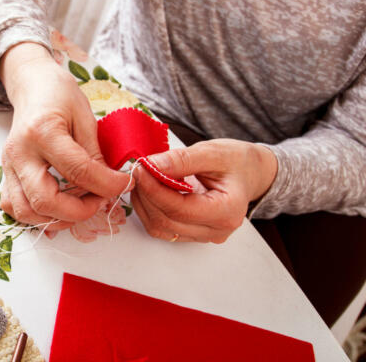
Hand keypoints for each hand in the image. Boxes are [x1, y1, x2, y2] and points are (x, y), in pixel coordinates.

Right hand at [0, 42, 131, 230]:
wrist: (32, 85)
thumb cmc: (59, 95)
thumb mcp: (85, 117)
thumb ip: (94, 154)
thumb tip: (111, 184)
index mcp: (42, 131)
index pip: (78, 171)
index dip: (107, 185)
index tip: (125, 183)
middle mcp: (20, 152)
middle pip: (44, 200)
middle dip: (79, 211)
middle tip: (100, 201)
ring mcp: (9, 165)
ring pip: (24, 211)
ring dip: (56, 218)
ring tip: (80, 206)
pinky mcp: (6, 173)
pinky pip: (14, 207)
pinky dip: (35, 216)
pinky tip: (57, 209)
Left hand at [131, 139, 277, 242]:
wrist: (250, 172)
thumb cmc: (237, 161)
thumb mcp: (212, 152)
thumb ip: (181, 160)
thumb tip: (151, 166)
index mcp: (227, 211)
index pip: (179, 208)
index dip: (153, 189)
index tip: (140, 169)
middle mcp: (217, 230)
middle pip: (167, 221)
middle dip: (146, 195)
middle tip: (137, 170)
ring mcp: (205, 235)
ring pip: (161, 228)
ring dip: (144, 204)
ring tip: (142, 179)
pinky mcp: (194, 234)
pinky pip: (163, 228)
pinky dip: (150, 210)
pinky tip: (149, 190)